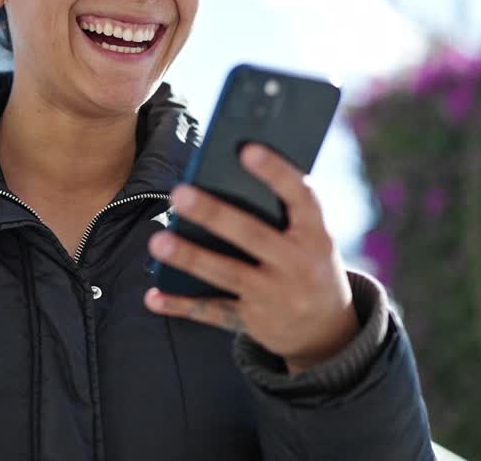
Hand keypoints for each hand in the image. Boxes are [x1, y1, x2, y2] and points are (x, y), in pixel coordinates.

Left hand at [145, 143, 359, 373]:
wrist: (327, 330)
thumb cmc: (307, 262)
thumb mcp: (310, 237)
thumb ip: (279, 212)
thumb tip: (221, 175)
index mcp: (316, 235)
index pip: (301, 197)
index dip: (276, 172)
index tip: (247, 148)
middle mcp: (299, 265)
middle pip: (253, 235)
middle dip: (214, 214)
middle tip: (179, 193)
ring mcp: (276, 296)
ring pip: (227, 274)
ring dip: (190, 258)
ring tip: (157, 241)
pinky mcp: (253, 322)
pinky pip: (212, 312)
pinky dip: (181, 305)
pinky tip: (153, 296)